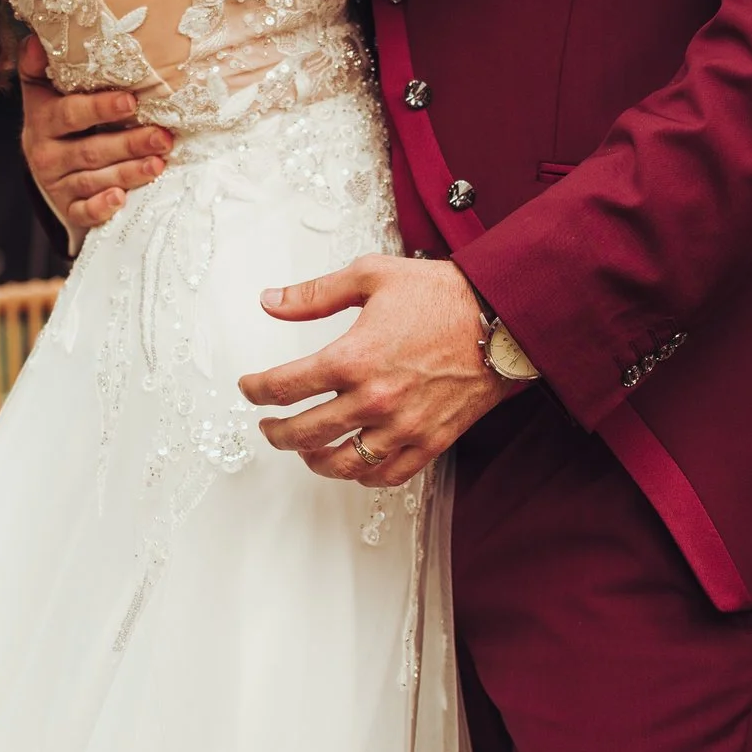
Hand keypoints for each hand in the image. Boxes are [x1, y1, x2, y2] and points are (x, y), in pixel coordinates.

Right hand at [16, 33, 171, 236]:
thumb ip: (38, 66)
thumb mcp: (42, 91)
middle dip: (129, 143)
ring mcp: (57, 184)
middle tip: (162, 136)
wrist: (44, 161)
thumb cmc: (55, 118)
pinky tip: (122, 199)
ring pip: (94, 180)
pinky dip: (102, 207)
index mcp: (42, 121)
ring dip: (128, 173)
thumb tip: (37, 41)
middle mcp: (46, 154)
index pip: (71, 113)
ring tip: (158, 163)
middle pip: (90, 150)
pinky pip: (83, 212)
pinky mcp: (67, 208)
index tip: (131, 101)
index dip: (100, 108)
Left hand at [238, 254, 510, 484]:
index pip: (284, 386)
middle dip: (276, 432)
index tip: (249, 389)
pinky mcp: (430, 441)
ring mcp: (402, 426)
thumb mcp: (370, 276)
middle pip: (304, 432)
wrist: (501, 317)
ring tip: (305, 450)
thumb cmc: (441, 294)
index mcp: (352, 358)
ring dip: (313, 460)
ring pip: (341, 464)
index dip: (256, 390)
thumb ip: (314, 294)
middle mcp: (373, 399)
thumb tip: (270, 301)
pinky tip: (352, 464)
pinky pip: (387, 475)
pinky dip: (362, 476)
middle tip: (268, 427)